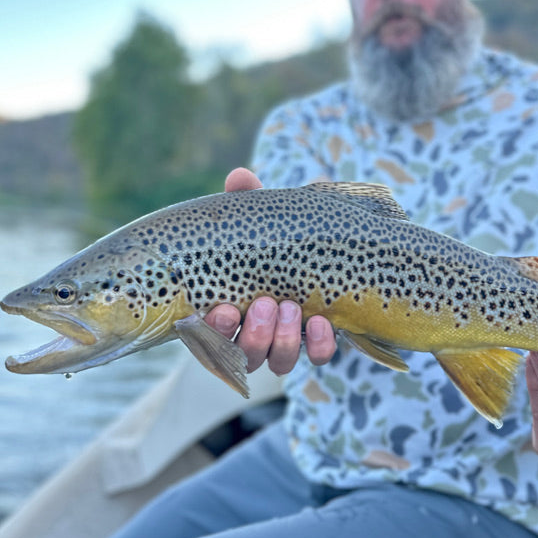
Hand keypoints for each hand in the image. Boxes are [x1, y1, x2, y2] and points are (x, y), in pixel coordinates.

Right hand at [203, 168, 337, 374]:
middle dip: (252, 333)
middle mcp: (253, 333)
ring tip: (291, 307)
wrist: (327, 252)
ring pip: (277, 361)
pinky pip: (318, 356)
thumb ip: (247, 202)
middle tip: (264, 303)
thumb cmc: (274, 239)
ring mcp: (286, 341)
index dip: (213, 329)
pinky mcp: (319, 343)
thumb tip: (240, 176)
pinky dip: (320, 344)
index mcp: (228, 307)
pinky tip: (324, 322)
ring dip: (283, 338)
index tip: (222, 309)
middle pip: (243, 354)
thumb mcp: (259, 221)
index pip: (209, 333)